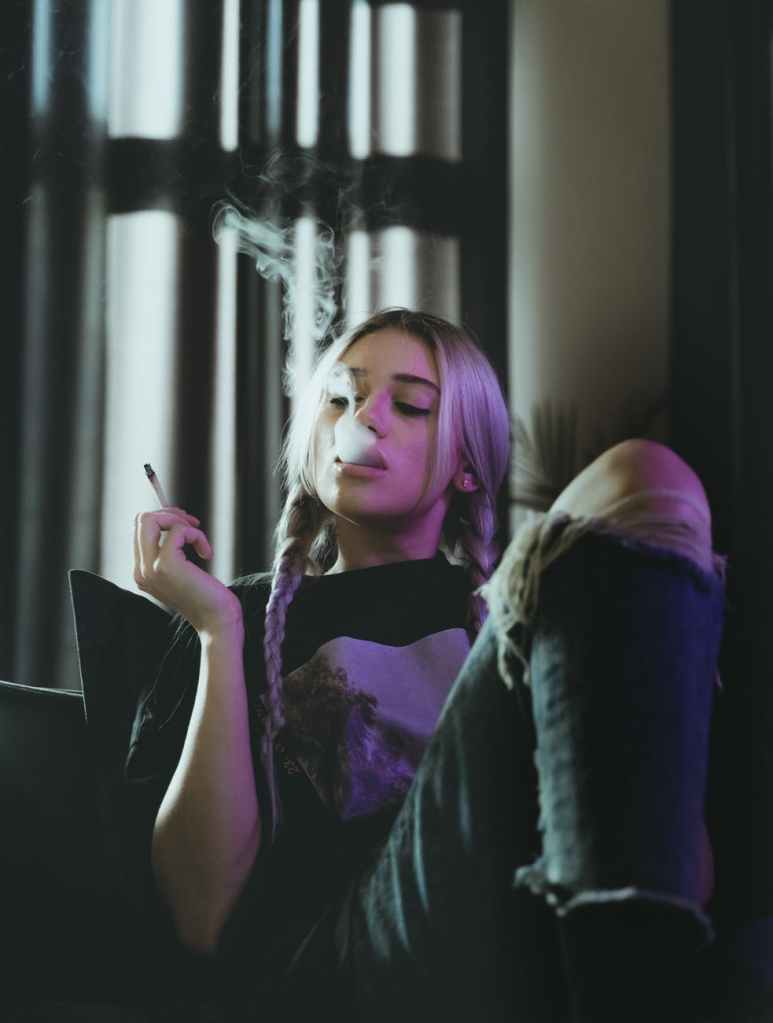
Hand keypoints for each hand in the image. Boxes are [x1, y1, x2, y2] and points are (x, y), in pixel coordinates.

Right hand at [133, 507, 242, 635]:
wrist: (217, 621)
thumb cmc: (207, 595)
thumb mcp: (183, 571)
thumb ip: (171, 550)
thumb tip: (175, 517)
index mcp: (141, 572)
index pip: (140, 530)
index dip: (165, 519)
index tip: (187, 527)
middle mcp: (140, 571)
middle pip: (141, 519)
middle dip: (170, 514)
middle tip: (194, 526)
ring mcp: (149, 568)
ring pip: (150, 519)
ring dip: (180, 522)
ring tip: (199, 540)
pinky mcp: (165, 565)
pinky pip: (177, 530)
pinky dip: (196, 535)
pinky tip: (206, 553)